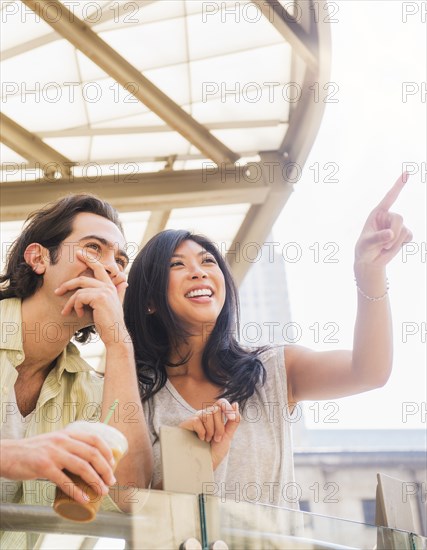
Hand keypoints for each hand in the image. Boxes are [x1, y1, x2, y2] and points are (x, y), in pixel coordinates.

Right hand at [0, 430, 115, 503]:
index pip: (94, 439)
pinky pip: (64, 481)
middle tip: (111, 481)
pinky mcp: (43, 467)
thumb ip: (68, 448)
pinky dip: (76, 492)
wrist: (8, 454)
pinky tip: (84, 499)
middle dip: (105, 469)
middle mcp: (62, 441)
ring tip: (102, 491)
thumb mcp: (53, 443)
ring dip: (95, 481)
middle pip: (92, 453)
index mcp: (67, 434)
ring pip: (82, 467)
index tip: (113, 464)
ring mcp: (53, 453)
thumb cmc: (32, 452)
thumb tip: (86, 463)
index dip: (107, 451)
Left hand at [55, 249, 128, 345]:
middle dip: (68, 284)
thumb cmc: (111, 322)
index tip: (79, 253)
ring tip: (66, 311)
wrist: (116, 335)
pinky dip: (76, 306)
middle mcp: (108, 287)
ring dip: (70, 302)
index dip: (89, 259)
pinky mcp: (99, 298)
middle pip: (83, 278)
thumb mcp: (115, 304)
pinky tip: (79, 314)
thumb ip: (119, 292)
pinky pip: (80, 297)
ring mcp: (104, 291)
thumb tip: (125, 282)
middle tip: (57, 291)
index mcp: (111, 287)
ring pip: (79, 290)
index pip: (99, 268)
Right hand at [179, 399, 239, 469]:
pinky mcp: (188, 423)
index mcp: (216, 417)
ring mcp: (197, 418)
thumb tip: (236, 404)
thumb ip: (233, 422)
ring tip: (207, 440)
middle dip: (220, 427)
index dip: (227, 408)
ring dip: (211, 431)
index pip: (221, 402)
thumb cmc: (214, 452)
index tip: (231, 419)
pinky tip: (199, 439)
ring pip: (208, 414)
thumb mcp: (227, 436)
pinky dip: (201, 432)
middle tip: (216, 439)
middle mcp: (206, 415)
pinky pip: (198, 420)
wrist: (203, 465)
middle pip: (216, 409)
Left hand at [355, 172, 412, 269]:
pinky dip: (401, 244)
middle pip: (399, 218)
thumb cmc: (364, 249)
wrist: (370, 261)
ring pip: (404, 230)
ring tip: (385, 247)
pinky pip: (409, 236)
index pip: (389, 197)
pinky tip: (392, 247)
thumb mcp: (367, 243)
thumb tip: (391, 233)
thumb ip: (378, 238)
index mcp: (377, 213)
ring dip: (395, 242)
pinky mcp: (404, 234)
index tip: (407, 173)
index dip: (398, 185)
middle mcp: (388, 216)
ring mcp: (397, 225)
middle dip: (394, 233)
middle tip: (385, 245)